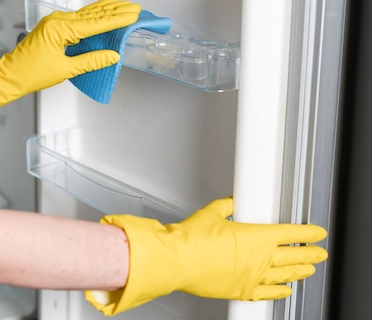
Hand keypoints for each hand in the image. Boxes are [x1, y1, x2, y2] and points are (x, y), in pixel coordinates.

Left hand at [0, 0, 140, 123]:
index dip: (116, 20)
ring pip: (86, 13)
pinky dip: (93, 16)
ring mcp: (55, 22)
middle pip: (93, 14)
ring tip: (124, 6)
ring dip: (106, 10)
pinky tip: (103, 12)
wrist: (10, 74)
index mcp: (61, 29)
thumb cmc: (31, 72)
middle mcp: (58, 21)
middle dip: (115, 11)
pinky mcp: (54, 27)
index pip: (95, 23)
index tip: (132, 14)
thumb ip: (90, 60)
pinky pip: (79, 19)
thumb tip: (111, 56)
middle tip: (134, 8)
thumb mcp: (65, 70)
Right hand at [85, 197, 327, 315]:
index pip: (292, 233)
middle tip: (319, 252)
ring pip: (286, 275)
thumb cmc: (192, 239)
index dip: (309, 233)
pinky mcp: (242, 291)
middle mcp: (261, 258)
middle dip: (310, 253)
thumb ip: (226, 207)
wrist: (178, 260)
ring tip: (308, 269)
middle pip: (296, 255)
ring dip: (300, 271)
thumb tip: (231, 203)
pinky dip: (280, 292)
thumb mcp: (211, 213)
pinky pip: (269, 293)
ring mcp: (254, 276)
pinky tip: (286, 290)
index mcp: (258, 236)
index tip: (317, 233)